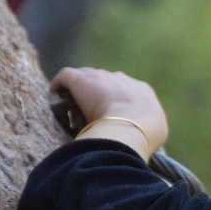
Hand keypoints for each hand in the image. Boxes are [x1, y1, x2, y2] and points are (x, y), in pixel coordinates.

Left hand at [49, 67, 167, 159]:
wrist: (131, 126)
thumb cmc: (146, 132)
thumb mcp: (156, 129)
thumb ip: (149, 126)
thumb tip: (146, 133)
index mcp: (141, 90)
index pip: (126, 91)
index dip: (116, 103)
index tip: (110, 117)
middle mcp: (122, 79)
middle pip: (105, 83)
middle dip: (97, 97)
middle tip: (90, 118)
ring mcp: (101, 77)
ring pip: (86, 79)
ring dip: (80, 94)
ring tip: (72, 112)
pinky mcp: (80, 80)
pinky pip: (67, 77)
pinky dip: (60, 84)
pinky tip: (54, 94)